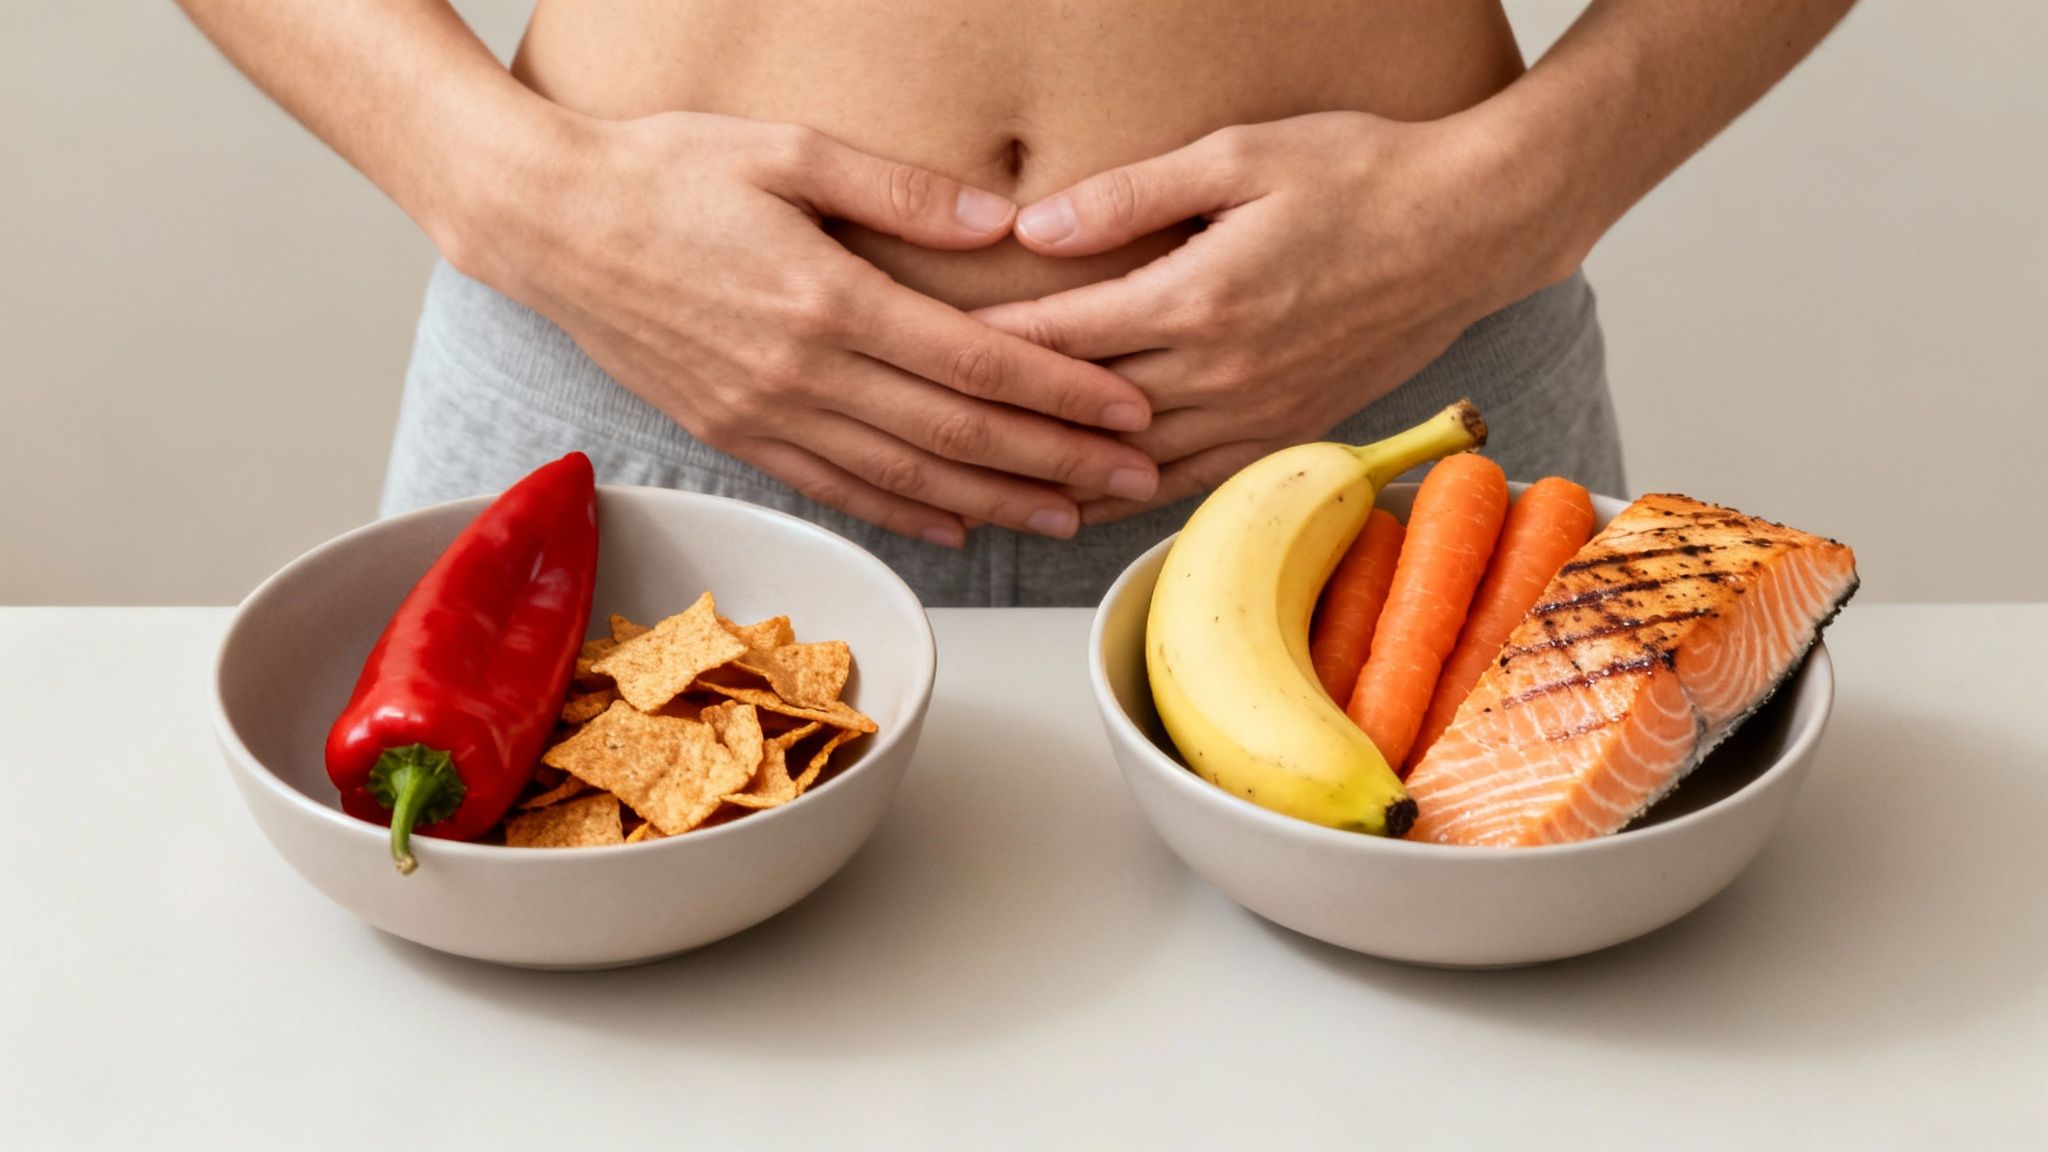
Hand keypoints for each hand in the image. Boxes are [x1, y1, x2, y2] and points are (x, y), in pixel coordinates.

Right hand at [452, 111, 1160, 545]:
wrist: (547, 223)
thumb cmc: (665, 172)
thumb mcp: (786, 150)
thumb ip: (901, 192)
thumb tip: (1003, 220)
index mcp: (828, 298)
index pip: (976, 363)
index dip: (1062, 395)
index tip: (1128, 411)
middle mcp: (802, 374)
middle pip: (958, 437)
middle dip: (1058, 463)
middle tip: (1135, 481)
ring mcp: (765, 416)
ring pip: (907, 479)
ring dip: (998, 504)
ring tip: (1070, 516)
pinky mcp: (735, 436)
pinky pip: (838, 491)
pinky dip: (906, 515)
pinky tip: (958, 527)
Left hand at [977, 111, 1569, 524]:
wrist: (1473, 225)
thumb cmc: (1362, 173)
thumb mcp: (1240, 153)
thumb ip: (1130, 195)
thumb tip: (1035, 228)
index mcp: (1199, 297)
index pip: (1063, 336)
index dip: (987, 345)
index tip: (927, 350)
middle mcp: (1224, 370)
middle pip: (1084, 415)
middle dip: (1004, 425)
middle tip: (934, 437)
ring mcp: (1259, 411)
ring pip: (1132, 466)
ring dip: (1059, 479)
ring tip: (989, 492)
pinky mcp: (1288, 430)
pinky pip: (1191, 481)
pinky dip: (1130, 495)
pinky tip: (1088, 500)